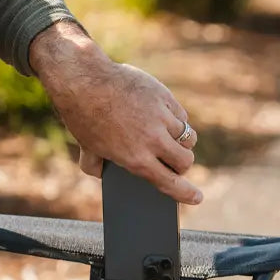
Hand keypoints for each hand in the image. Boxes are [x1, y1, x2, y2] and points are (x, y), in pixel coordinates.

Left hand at [30, 21, 201, 204]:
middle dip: (182, 167)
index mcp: (136, 159)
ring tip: (169, 142)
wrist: (86, 82)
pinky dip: (176, 122)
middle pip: (185, 161)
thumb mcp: (87, 151)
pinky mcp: (165, 96)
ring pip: (187, 137)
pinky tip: (165, 122)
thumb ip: (96, 167)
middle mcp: (153, 140)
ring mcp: (162, 116)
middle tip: (174, 165)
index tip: (196, 197)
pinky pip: (181, 115)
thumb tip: (103, 174)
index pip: (169, 182)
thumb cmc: (83, 119)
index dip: (185, 193)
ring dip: (181, 144)